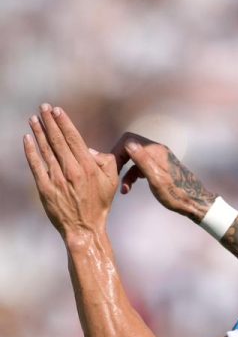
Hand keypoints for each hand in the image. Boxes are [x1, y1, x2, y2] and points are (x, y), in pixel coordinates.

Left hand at [24, 104, 118, 241]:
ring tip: (33, 119)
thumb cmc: (99, 204)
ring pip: (45, 150)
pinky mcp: (45, 188)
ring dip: (38, 132)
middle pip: (58, 140)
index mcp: (88, 167)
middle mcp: (72, 170)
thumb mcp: (112, 182)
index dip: (64, 123)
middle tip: (43, 108)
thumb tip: (90, 149)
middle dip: (49, 122)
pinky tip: (27, 139)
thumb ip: (106, 161)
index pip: (73, 139)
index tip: (57, 110)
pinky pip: (36, 165)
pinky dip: (31, 150)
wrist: (84, 228)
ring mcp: (57, 179)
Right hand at [110, 132, 214, 221]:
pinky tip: (130, 187)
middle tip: (113, 176)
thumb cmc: (176, 194)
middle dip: (119, 161)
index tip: (112, 168)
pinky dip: (133, 175)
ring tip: (123, 188)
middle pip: (130, 147)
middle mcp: (157, 150)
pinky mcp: (160, 167)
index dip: (116, 152)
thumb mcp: (156, 179)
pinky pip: (141, 166)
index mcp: (155, 151)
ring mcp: (159, 158)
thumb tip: (128, 143)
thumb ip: (142, 161)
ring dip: (126, 172)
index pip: (128, 140)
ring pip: (135, 159)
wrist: (195, 202)